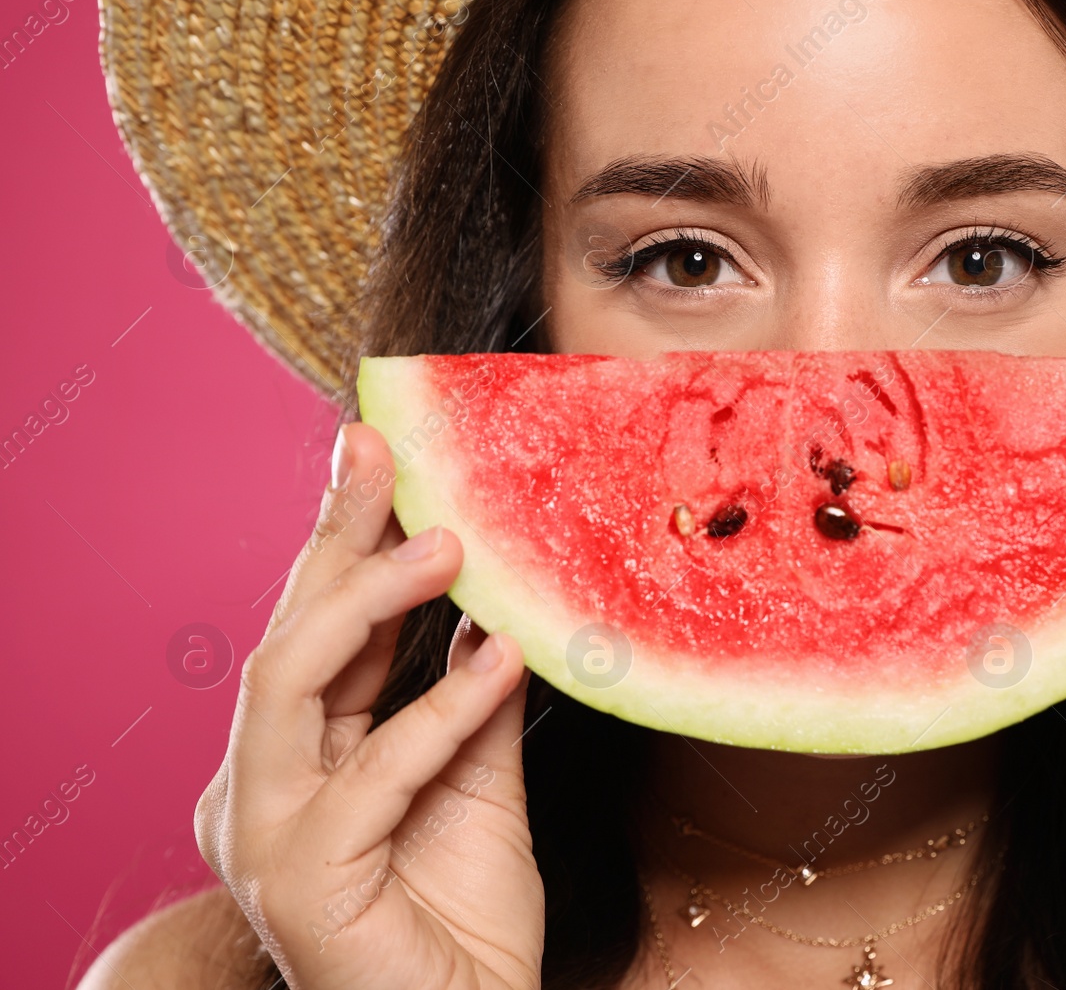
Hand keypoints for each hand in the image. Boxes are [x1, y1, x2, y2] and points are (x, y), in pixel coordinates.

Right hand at [195, 422, 541, 989]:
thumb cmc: (461, 918)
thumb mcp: (478, 781)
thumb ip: (474, 698)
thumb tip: (489, 604)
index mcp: (290, 763)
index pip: (312, 634)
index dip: (340, 543)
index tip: (373, 456)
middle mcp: (255, 790)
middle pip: (286, 637)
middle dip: (333, 538)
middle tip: (381, 454)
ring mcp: (266, 836)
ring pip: (289, 683)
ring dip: (369, 604)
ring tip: (448, 545)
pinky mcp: (301, 879)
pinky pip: (374, 771)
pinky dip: (441, 709)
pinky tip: (502, 661)